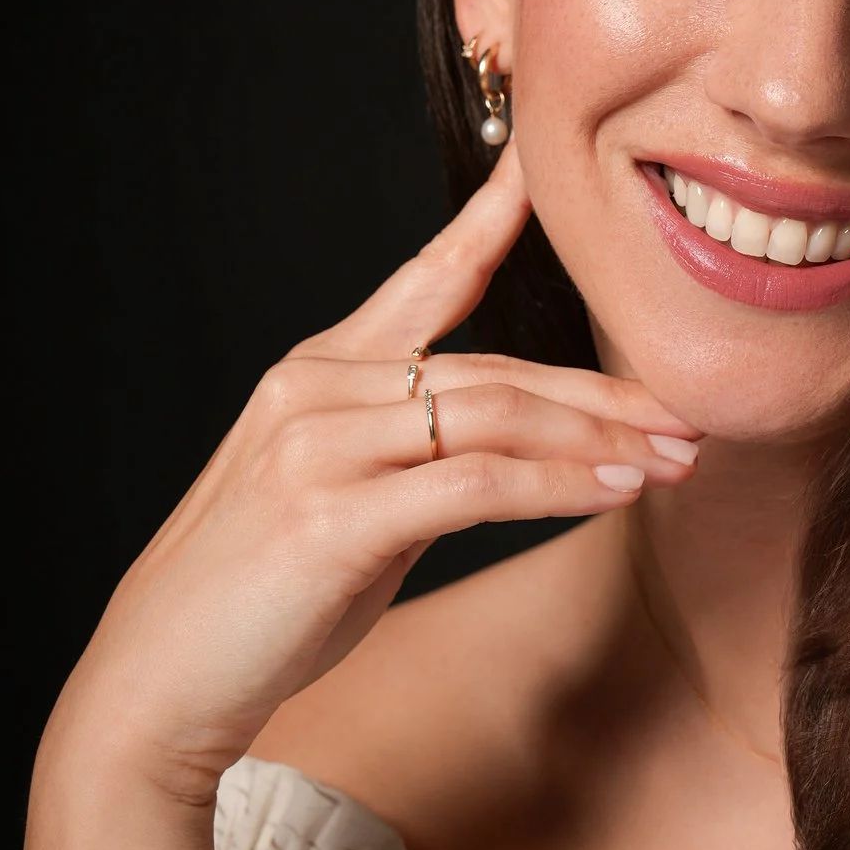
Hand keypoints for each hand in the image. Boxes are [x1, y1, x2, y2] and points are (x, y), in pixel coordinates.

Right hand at [46, 136, 702, 803]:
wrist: (159, 680)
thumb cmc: (260, 602)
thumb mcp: (347, 506)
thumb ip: (417, 462)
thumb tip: (513, 460)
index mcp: (320, 372)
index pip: (426, 276)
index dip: (490, 219)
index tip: (547, 170)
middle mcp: (317, 389)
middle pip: (496, 369)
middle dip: (604, 394)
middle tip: (690, 412)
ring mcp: (318, 447)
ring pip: (493, 416)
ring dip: (599, 440)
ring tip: (674, 460)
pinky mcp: (330, 516)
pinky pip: (473, 485)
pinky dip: (555, 488)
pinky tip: (614, 494)